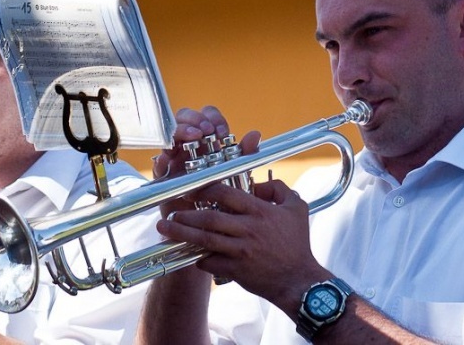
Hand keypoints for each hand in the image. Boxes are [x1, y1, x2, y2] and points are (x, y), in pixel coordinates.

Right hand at [152, 105, 259, 217]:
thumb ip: (246, 154)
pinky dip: (164, 157)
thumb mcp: (238, 173)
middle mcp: (190, 145)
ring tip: (194, 136)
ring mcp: (176, 158)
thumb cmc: (223, 195)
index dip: (212, 117)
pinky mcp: (165, 176)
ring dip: (181, 131)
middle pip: (184, 118)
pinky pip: (159, 163)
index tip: (222, 131)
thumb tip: (255, 134)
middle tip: (205, 130)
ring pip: (170, 135)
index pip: (207, 116)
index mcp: (208, 140)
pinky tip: (172, 157)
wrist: (208, 225)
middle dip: (194, 119)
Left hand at [156, 179, 326, 313]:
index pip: (227, 194)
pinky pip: (209, 262)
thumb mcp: (296, 208)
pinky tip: (189, 253)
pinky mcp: (235, 270)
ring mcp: (240, 251)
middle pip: (209, 217)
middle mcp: (248, 230)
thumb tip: (258, 184)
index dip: (206, 188)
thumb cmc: (298, 243)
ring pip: (204, 239)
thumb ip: (278, 189)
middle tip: (171, 210)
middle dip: (186, 213)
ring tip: (165, 228)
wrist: (298, 280)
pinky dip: (197, 257)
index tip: (193, 189)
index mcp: (261, 211)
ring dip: (182, 233)